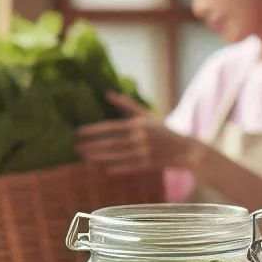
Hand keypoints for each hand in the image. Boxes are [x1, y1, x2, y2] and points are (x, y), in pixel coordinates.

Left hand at [76, 92, 202, 173]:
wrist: (184, 149)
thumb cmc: (162, 131)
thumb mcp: (146, 115)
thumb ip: (126, 105)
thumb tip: (107, 93)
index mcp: (138, 124)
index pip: (111, 127)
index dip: (94, 130)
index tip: (78, 132)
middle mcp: (141, 138)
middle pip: (111, 142)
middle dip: (93, 145)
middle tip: (76, 148)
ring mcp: (145, 152)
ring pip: (117, 155)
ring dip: (100, 157)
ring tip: (85, 157)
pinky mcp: (149, 165)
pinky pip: (129, 167)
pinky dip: (117, 167)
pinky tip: (105, 168)